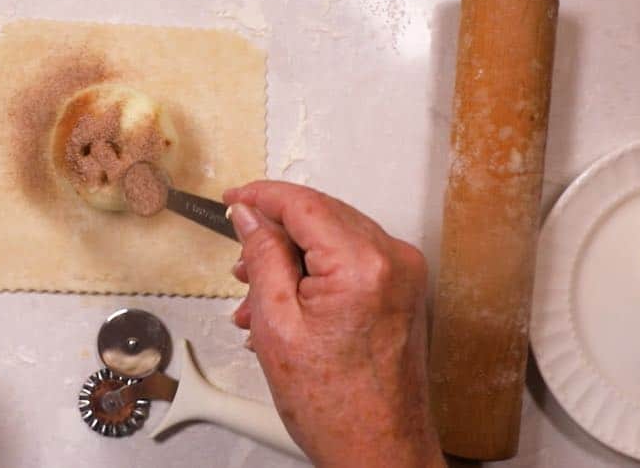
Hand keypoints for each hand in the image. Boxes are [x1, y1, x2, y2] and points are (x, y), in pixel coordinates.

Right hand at [224, 182, 442, 467]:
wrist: (379, 452)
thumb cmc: (336, 408)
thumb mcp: (276, 325)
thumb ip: (263, 257)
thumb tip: (251, 217)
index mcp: (361, 265)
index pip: (304, 203)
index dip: (261, 196)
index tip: (234, 200)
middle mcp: (393, 260)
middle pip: (321, 214)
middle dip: (275, 232)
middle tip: (239, 256)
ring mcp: (405, 274)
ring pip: (335, 236)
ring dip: (292, 255)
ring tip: (255, 294)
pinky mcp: (405, 290)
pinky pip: (352, 260)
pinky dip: (317, 271)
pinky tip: (287, 301)